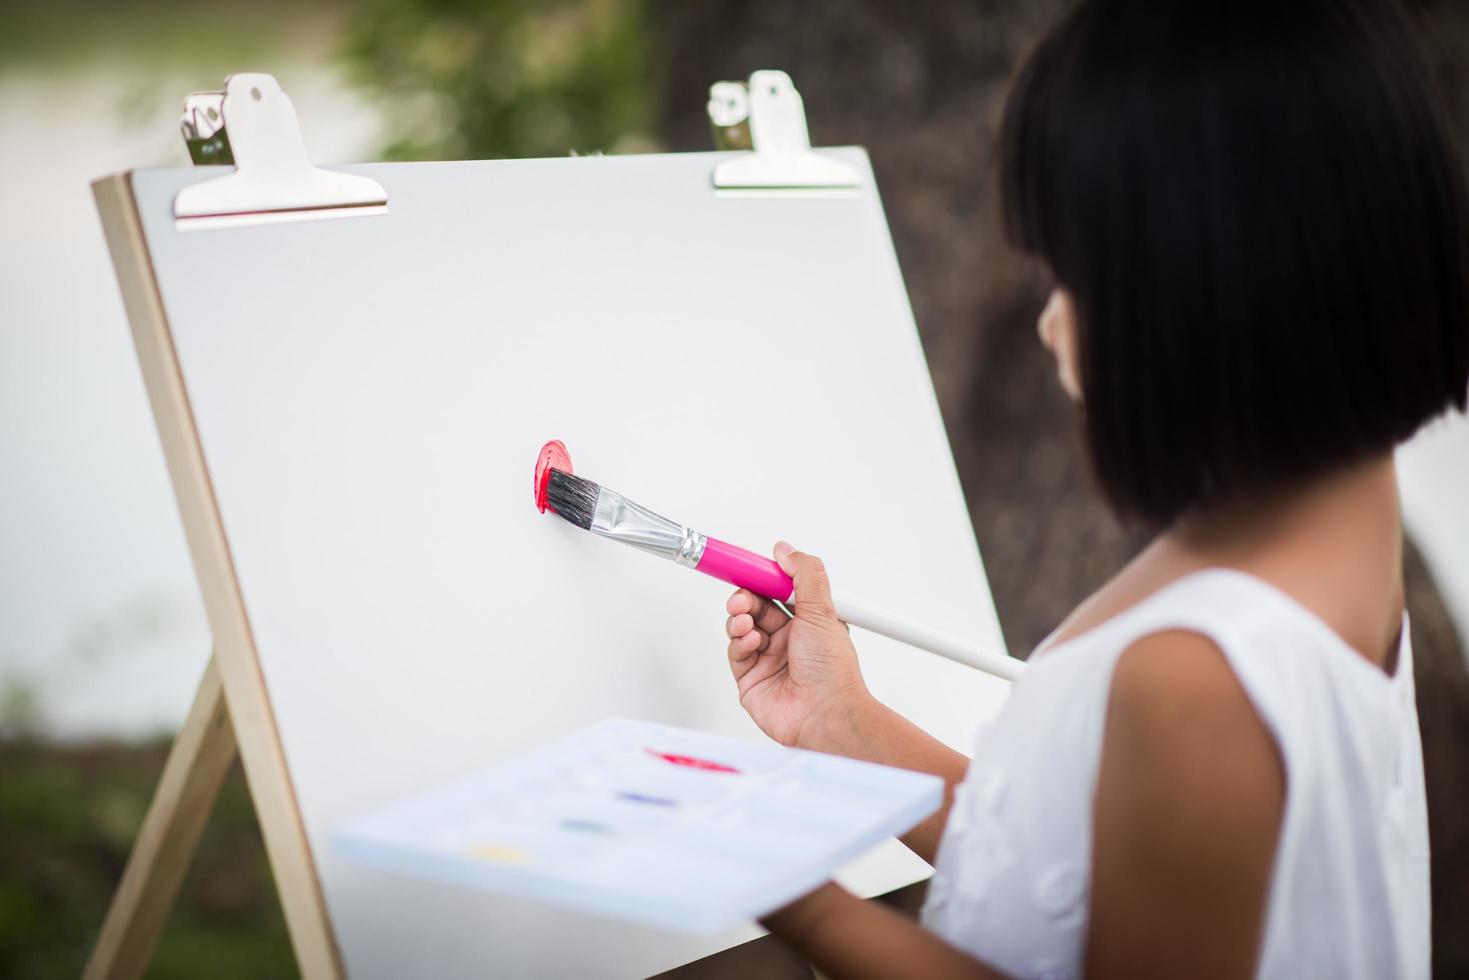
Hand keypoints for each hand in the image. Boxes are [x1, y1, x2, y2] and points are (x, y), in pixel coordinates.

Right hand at [725, 542, 871, 749]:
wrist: (826, 714)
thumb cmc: (833, 672)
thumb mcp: (823, 610)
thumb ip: (805, 575)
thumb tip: (786, 551)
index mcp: (809, 622)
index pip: (779, 591)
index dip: (763, 579)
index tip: (750, 567)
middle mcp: (789, 640)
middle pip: (757, 607)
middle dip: (745, 598)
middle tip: (742, 596)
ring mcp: (769, 660)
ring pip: (742, 628)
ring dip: (740, 618)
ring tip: (744, 619)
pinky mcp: (751, 679)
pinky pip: (736, 652)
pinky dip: (739, 642)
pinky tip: (749, 641)